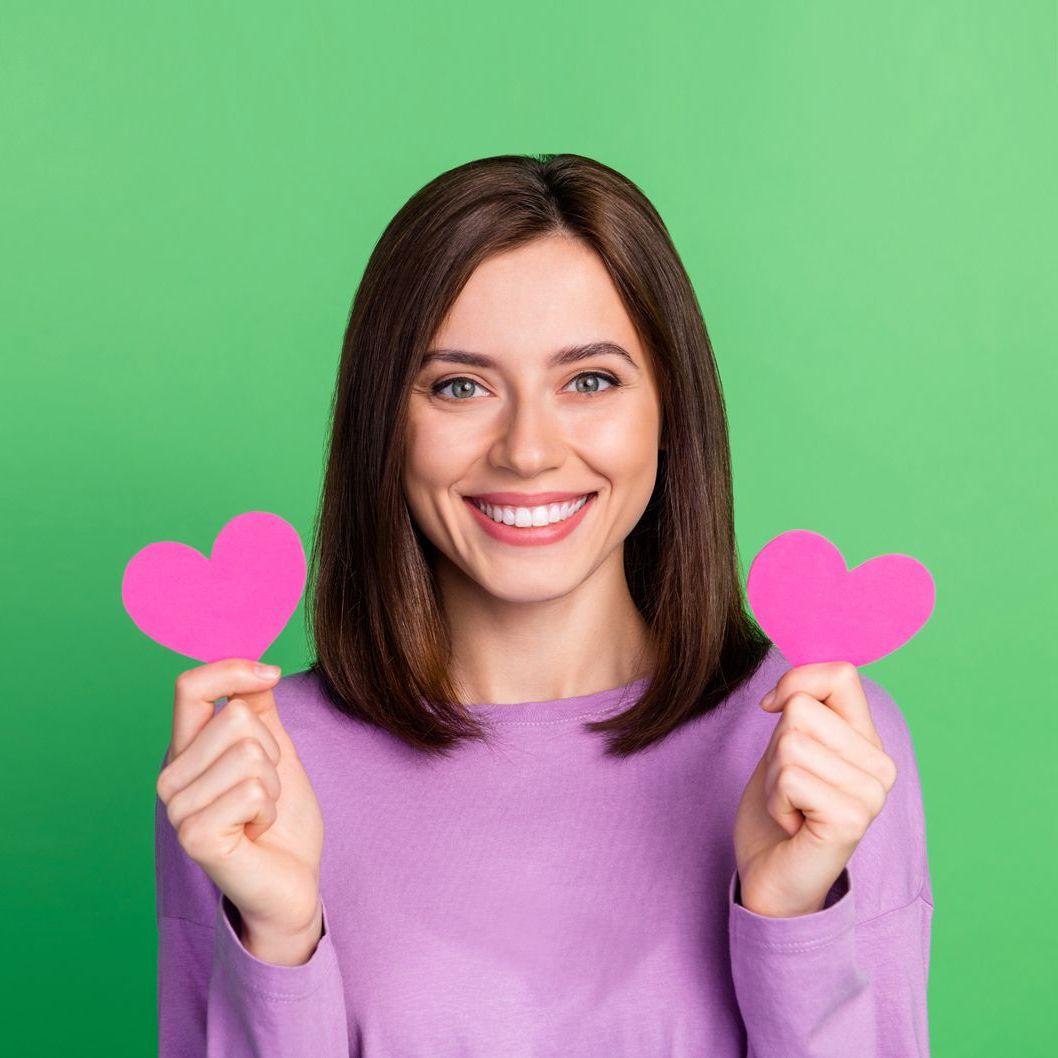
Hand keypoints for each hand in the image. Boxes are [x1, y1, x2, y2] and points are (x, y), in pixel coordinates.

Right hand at [156, 658, 324, 959]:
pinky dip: (270, 808)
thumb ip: (260, 710)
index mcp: (187, 751)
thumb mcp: (276, 752)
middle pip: (235, 718)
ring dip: (274, 783)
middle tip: (267, 790)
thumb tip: (258, 668)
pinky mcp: (194, 836)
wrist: (292, 882)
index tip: (271, 674)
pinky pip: (253, 790)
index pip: (190, 688)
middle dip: (272, 749)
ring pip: (248, 753)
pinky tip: (257, 831)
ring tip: (261, 813)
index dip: (232, 670)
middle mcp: (172, 777)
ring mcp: (178, 808)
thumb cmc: (282, 820)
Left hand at [733, 661, 897, 916]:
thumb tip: (792, 677)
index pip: (841, 673)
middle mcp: (880, 766)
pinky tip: (794, 826)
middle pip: (802, 707)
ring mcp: (872, 794)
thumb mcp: (786, 748)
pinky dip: (776, 801)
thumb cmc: (777, 814)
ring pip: (790, 741)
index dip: (796, 682)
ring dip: (773, 778)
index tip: (773, 710)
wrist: (772, 883)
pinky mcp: (852, 819)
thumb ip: (801, 708)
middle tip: (789, 788)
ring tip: (791, 807)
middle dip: (775, 747)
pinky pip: (790, 776)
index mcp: (867, 743)